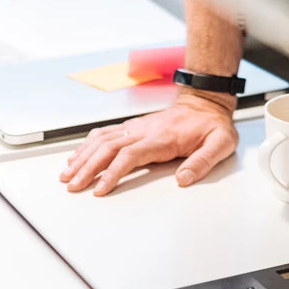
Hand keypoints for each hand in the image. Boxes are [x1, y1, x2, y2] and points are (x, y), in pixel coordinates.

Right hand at [58, 91, 238, 194]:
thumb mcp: (220, 143)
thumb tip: (184, 179)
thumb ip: (203, 161)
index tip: (100, 188)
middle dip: (89, 166)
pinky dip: (89, 143)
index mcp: (163, 137)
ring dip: (84, 156)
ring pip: (104, 139)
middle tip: (73, 185)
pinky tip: (78, 154)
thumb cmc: (212, 124)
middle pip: (110, 146)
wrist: (207, 101)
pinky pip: (108, 132)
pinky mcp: (135, 126)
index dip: (113, 171)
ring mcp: (139, 126)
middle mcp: (146, 130)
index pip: (132, 154)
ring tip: (67, 173)